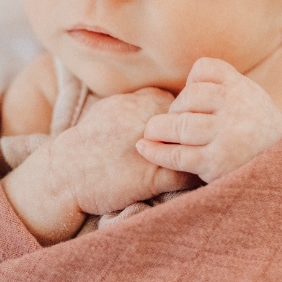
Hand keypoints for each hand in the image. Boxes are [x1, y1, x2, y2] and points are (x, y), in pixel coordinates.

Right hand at [2, 86, 197, 244]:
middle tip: (217, 144)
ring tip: (214, 162)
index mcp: (146, 100)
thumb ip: (142, 102)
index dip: (197, 116)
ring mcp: (155, 149)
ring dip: (207, 156)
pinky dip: (197, 178)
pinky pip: (188, 176)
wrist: (65, 172)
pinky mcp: (152, 178)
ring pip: (197, 149)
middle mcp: (153, 120)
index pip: (189, 103)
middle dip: (208, 134)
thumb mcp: (113, 107)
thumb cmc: (87, 141)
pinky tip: (200, 182)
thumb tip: (167, 99)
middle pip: (199, 124)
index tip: (204, 126)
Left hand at [137, 58, 281, 182]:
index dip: (190, 82)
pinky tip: (144, 147)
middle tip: (175, 122)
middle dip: (174, 109)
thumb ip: (222, 82)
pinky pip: (176, 154)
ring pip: (178, 124)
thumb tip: (184, 81)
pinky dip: (155, 150)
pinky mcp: (215, 163)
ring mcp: (226, 136)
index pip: (203, 69)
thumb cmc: (257, 127)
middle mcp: (235, 108)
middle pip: (188, 97)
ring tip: (155, 133)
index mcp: (242, 88)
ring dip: (160, 129)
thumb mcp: (249, 94)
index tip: (192, 100)